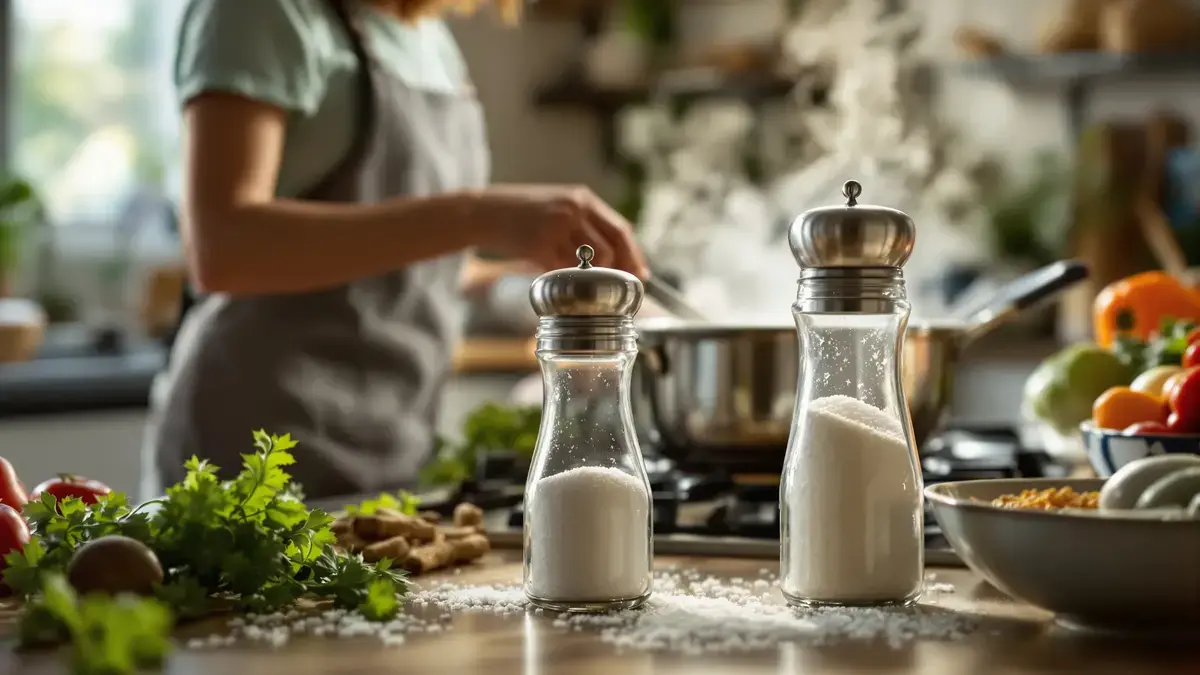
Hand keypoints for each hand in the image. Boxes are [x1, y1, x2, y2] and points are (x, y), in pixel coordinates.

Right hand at [475, 185, 649, 278]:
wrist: (483, 211)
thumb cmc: (521, 211)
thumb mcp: (558, 205)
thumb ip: (584, 223)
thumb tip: (614, 254)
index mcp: (582, 198)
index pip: (621, 229)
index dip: (634, 254)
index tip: (640, 273)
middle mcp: (573, 210)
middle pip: (612, 248)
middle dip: (617, 272)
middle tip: (615, 288)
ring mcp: (557, 227)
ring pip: (590, 263)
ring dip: (588, 277)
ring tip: (577, 281)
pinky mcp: (539, 245)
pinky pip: (563, 270)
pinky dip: (564, 278)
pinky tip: (553, 275)